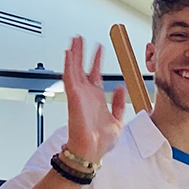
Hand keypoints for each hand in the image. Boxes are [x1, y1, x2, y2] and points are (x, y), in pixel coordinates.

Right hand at [61, 36, 126, 163]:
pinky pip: (69, 77)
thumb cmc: (100, 141)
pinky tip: (69, 53)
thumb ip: (119, 104)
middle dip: (81, 52)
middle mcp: (86, 94)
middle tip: (80, 38)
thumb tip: (120, 89)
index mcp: (96, 98)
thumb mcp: (118, 120)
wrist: (92, 151)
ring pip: (74, 68)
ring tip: (75, 40)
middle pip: (82, 67)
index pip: (95, 74)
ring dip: (74, 54)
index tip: (99, 48)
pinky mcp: (73, 97)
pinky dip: (68, 65)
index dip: (97, 60)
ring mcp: (79, 94)